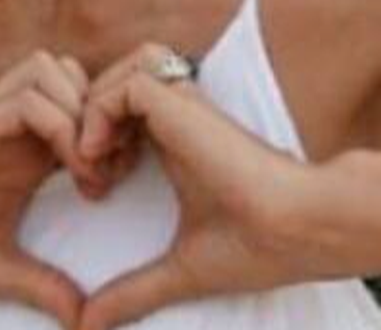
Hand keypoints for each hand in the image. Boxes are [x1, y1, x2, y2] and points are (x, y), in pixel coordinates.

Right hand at [0, 51, 116, 327]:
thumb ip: (41, 284)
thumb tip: (82, 318)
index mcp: (20, 152)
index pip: (80, 109)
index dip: (110, 136)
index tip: (116, 185)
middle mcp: (9, 127)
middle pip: (74, 73)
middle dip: (103, 112)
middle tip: (112, 169)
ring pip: (55, 69)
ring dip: (83, 111)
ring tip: (90, 170)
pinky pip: (27, 99)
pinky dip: (60, 124)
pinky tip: (70, 172)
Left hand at [76, 43, 317, 329]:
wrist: (298, 229)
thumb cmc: (255, 247)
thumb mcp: (179, 268)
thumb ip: (133, 290)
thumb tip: (88, 325)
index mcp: (174, 140)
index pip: (117, 113)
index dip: (92, 142)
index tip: (94, 192)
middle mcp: (175, 115)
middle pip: (109, 88)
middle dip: (82, 128)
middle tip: (88, 179)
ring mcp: (179, 103)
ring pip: (115, 77)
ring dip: (90, 115)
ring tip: (94, 166)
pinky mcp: (180, 100)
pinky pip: (124, 86)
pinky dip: (99, 115)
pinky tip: (102, 158)